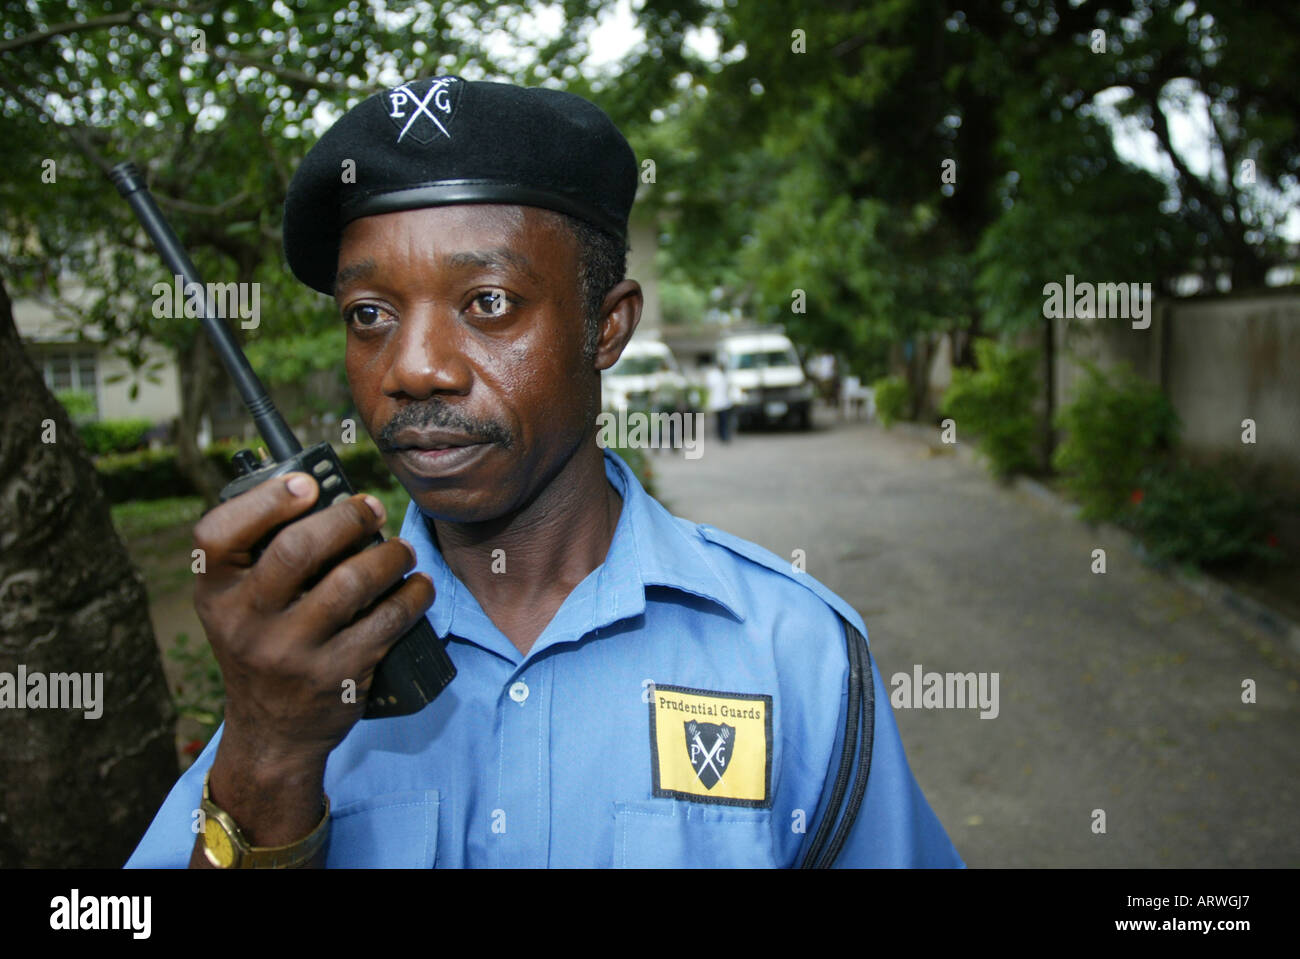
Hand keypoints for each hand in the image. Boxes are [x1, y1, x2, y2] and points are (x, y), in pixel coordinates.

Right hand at [191, 472, 432, 843]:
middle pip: (297, 549)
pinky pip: (388, 620)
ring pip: (352, 582)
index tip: (307, 484)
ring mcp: (291, 653)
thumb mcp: (238, 605)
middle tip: (371, 508)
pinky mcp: (337, 675)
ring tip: (402, 551)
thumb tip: (327, 494)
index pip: (217, 534)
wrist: (272, 733)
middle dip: (347, 518)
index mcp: (214, 594)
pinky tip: (417, 586)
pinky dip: (412, 595)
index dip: (264, 500)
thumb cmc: (262, 645)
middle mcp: (245, 623)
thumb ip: (260, 555)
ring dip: (390, 555)